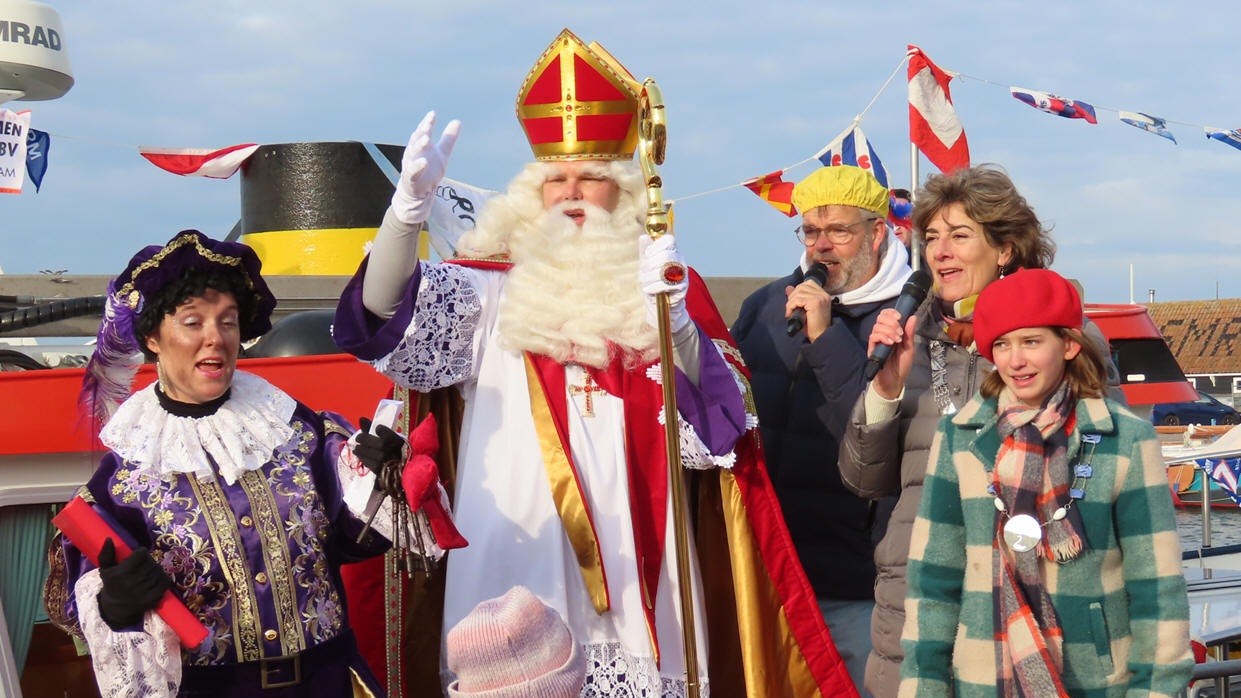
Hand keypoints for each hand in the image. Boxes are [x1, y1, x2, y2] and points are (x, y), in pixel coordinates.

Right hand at [96, 537, 170, 629]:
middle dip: (149, 561)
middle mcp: (131, 583)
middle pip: (150, 562)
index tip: (138, 556)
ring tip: (148, 571)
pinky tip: (156, 578)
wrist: (116, 608)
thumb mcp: (105, 569)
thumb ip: (106, 554)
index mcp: (119, 574)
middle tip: (144, 564)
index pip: (141, 554)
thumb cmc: (112, 584)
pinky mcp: (152, 599)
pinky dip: (163, 578)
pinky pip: (165, 582)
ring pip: (158, 571)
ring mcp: (142, 592)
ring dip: (156, 569)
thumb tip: (109, 539)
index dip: (141, 553)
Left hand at [354, 417, 406, 475]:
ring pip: (373, 454)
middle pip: (380, 444)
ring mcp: (389, 463)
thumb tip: (361, 419)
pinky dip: (363, 458)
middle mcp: (396, 452)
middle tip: (358, 438)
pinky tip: (359, 455)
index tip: (376, 429)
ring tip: (357, 448)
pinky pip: (370, 464)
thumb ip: (373, 428)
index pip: (390, 434)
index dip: (381, 430)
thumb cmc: (390, 450)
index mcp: (400, 442)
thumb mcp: (386, 438)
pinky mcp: (382, 471)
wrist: (397, 470)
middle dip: (366, 439)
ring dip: (361, 449)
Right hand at [391, 111, 461, 225]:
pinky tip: (424, 162)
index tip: (433, 114)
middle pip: (416, 140)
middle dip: (422, 132)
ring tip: (426, 139)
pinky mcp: (410, 178)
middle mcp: (413, 153)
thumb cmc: (428, 170)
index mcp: (420, 146)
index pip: (423, 132)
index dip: (427, 123)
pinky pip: (412, 171)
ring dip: (418, 145)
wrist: (420, 191)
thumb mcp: (442, 153)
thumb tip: (457, 121)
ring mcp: (410, 165)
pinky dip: (417, 166)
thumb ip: (448, 139)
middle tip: (428, 124)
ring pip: (412, 153)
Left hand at [638, 234, 689, 331]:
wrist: (660, 302)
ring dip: (650, 277)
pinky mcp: (682, 287)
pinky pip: (667, 284)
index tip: (648, 255)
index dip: (656, 246)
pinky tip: (649, 290)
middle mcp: (680, 261)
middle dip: (650, 264)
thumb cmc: (653, 281)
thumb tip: (643, 237)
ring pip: (665, 270)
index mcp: (672, 252)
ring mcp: (683, 274)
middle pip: (666, 255)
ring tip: (645, 282)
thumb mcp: (646, 264)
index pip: (669, 240)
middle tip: (643, 272)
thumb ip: (645, 251)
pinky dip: (654, 287)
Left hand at [784, 279, 831, 341]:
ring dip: (790, 302)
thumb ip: (797, 298)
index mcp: (823, 295)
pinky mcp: (816, 302)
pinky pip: (797, 299)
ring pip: (798, 292)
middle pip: (801, 286)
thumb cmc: (813, 327)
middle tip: (791, 309)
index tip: (793, 303)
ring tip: (790, 312)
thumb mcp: (803, 310)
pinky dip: (790, 306)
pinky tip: (790, 314)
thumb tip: (788, 288)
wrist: (820, 338)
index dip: (797, 292)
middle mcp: (823, 294)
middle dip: (792, 297)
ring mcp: (820, 297)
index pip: (808, 284)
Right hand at [867, 309, 917, 398]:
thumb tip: (913, 317)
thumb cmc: (902, 365)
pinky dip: (883, 337)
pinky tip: (890, 343)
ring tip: (897, 340)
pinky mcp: (872, 349)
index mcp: (892, 332)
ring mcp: (877, 341)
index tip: (900, 317)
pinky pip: (873, 336)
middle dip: (892, 321)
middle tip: (900, 332)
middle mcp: (883, 334)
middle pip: (881, 317)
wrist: (895, 381)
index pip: (887, 315)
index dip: (892, 312)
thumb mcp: (910, 348)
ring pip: (877, 326)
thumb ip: (910, 333)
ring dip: (889, 330)